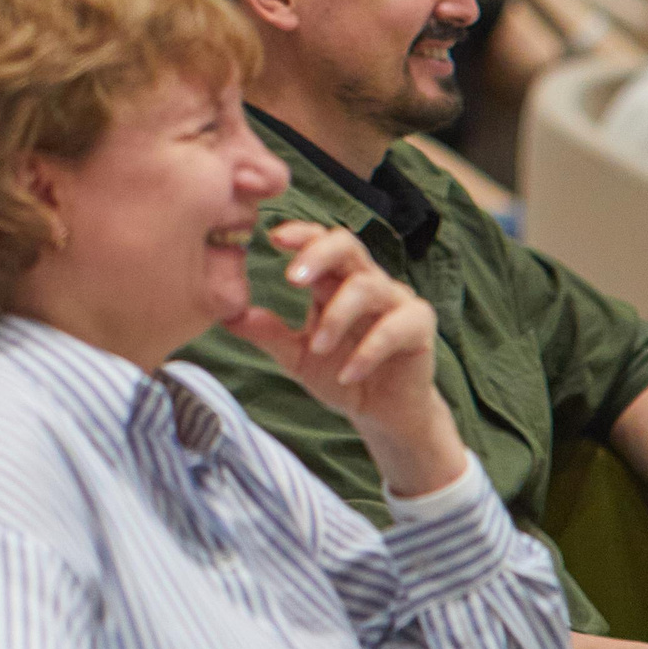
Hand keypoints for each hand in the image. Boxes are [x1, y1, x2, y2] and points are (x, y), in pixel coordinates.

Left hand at [222, 221, 465, 497]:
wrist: (381, 413)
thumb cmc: (338, 373)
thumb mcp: (295, 357)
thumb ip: (268, 334)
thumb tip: (228, 314)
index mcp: (334, 282)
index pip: (320, 242)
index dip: (301, 234)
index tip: (272, 237)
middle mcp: (366, 282)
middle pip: (347, 246)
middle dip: (318, 255)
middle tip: (290, 279)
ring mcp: (396, 301)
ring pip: (369, 287)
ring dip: (337, 317)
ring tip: (316, 347)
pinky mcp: (419, 328)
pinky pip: (397, 326)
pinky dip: (369, 350)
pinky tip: (347, 374)